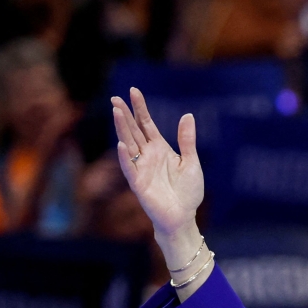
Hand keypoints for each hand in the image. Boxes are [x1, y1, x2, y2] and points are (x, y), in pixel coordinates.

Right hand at [111, 88, 202, 237]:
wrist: (184, 217)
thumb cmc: (188, 192)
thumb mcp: (191, 162)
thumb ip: (187, 140)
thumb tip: (188, 115)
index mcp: (160, 148)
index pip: (146, 124)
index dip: (140, 108)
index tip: (133, 91)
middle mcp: (148, 155)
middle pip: (133, 131)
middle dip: (125, 114)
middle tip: (116, 98)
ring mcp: (141, 168)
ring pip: (128, 144)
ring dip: (122, 129)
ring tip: (116, 112)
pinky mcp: (138, 184)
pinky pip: (130, 168)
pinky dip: (125, 157)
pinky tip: (121, 145)